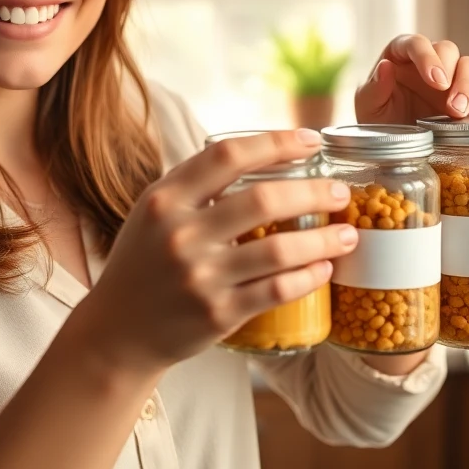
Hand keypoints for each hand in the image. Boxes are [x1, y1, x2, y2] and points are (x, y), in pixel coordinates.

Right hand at [82, 130, 355, 372]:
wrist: (119, 329)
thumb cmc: (144, 262)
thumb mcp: (153, 212)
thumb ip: (196, 185)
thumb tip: (258, 153)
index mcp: (165, 199)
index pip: (227, 156)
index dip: (276, 143)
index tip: (311, 139)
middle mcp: (181, 234)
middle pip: (264, 200)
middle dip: (314, 192)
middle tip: (340, 191)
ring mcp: (200, 276)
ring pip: (279, 249)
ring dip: (325, 239)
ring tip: (349, 233)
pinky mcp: (218, 313)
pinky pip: (277, 290)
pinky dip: (308, 277)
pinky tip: (324, 269)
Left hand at [354, 35, 468, 125]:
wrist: (395, 149)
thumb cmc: (378, 121)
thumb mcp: (367, 107)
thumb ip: (373, 88)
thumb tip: (385, 67)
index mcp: (401, 54)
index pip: (417, 43)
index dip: (428, 58)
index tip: (435, 81)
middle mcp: (431, 61)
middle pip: (449, 50)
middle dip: (453, 76)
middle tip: (450, 107)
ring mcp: (453, 78)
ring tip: (460, 114)